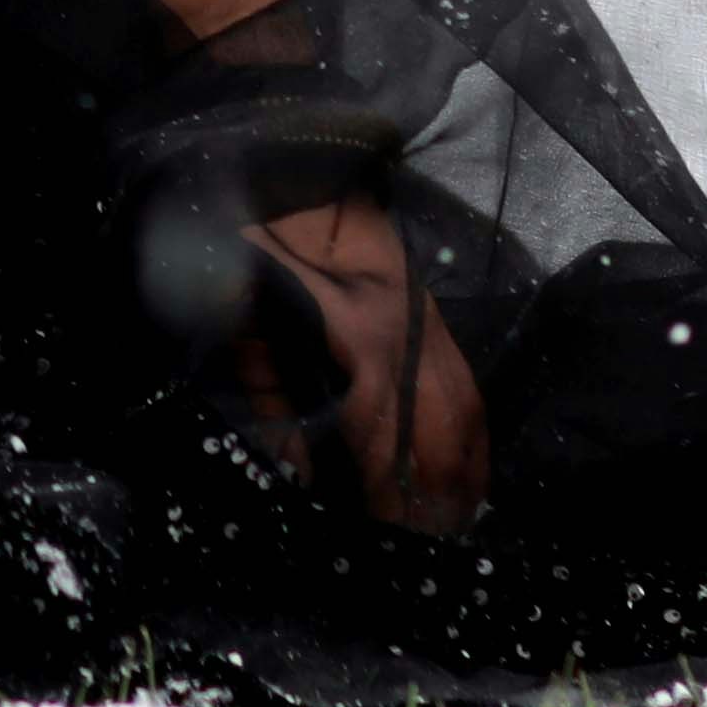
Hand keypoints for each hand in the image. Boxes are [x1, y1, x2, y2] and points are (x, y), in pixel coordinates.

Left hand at [236, 194, 491, 534]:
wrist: (272, 161)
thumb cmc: (240, 240)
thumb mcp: (235, 316)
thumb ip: (270, 397)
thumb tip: (303, 475)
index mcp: (352, 324)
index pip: (387, 426)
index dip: (393, 489)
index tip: (392, 537)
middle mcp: (402, 318)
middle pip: (444, 420)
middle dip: (442, 489)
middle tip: (432, 545)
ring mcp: (420, 306)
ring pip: (466, 399)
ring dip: (469, 465)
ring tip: (459, 520)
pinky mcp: (425, 302)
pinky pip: (463, 376)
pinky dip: (471, 428)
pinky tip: (467, 467)